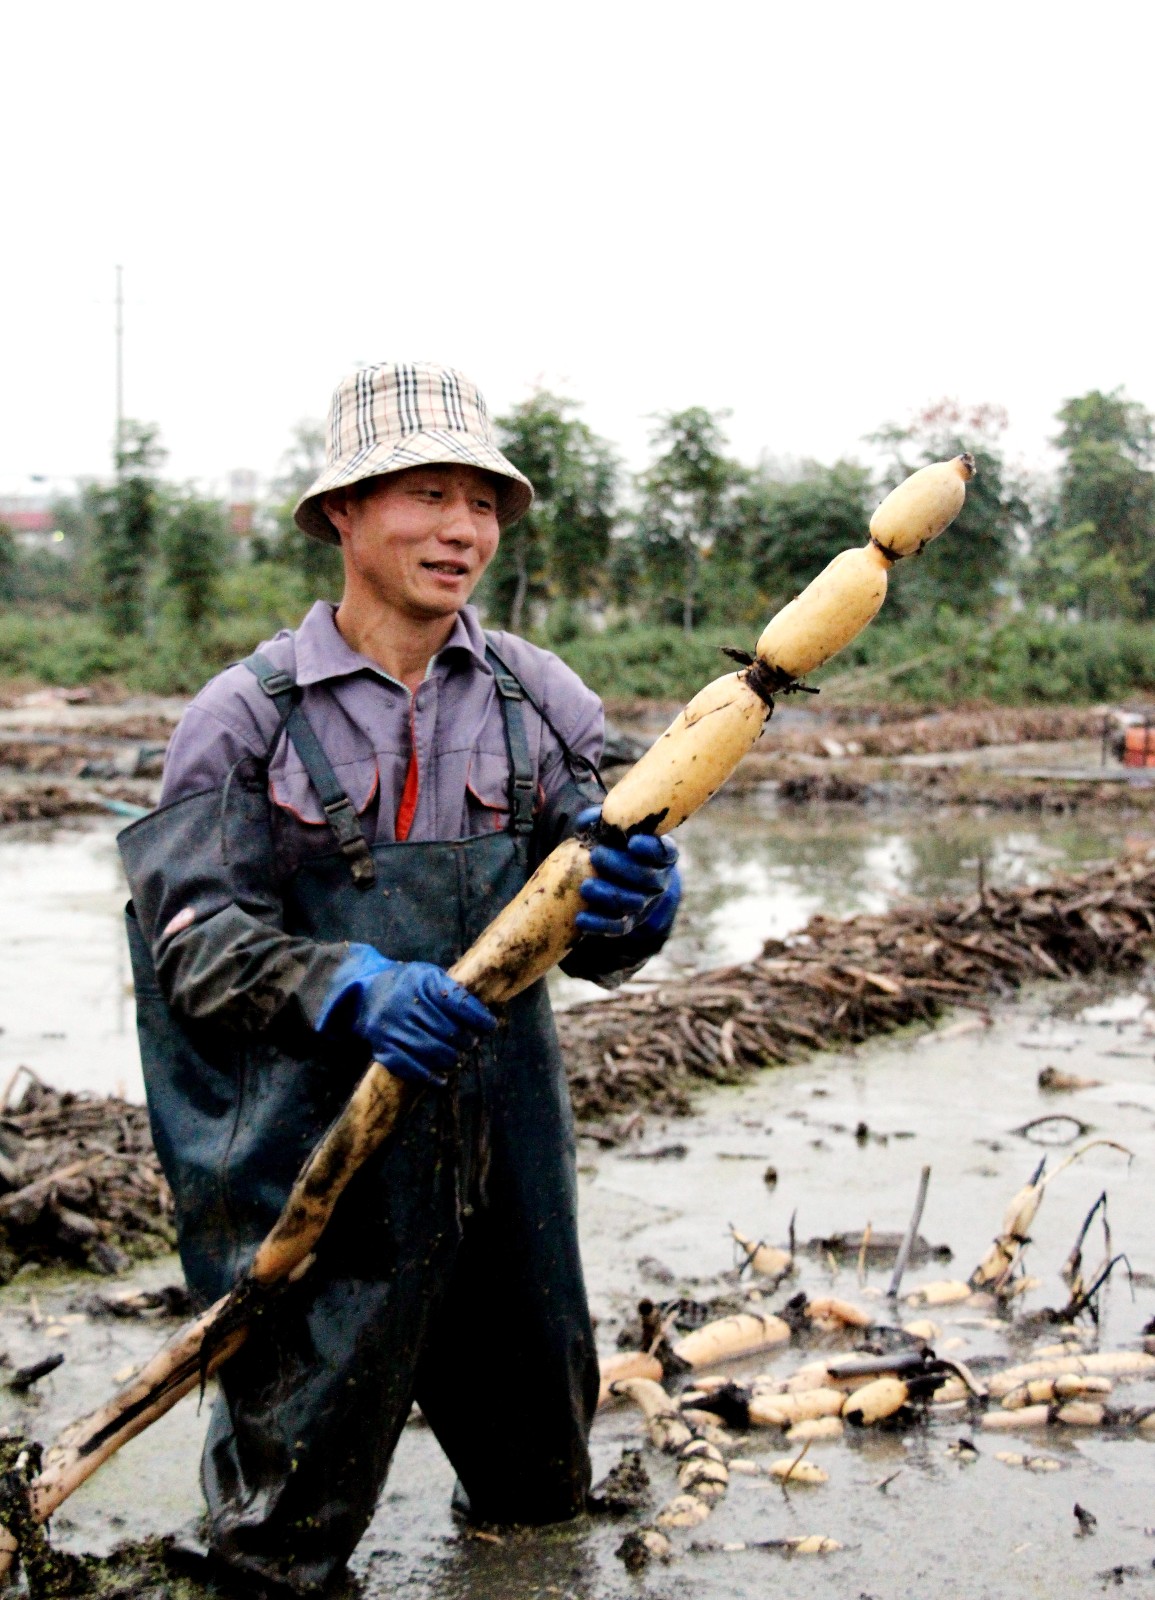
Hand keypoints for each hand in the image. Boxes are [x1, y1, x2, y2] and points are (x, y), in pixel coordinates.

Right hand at [316, 945, 495, 1087]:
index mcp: (421, 982)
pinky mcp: (381, 1047)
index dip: (478, 1018)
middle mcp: (403, 1003)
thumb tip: (485, 1019)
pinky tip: (442, 1081)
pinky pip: (407, 1067)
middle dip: (466, 1040)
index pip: (457, 1003)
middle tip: (472, 1043)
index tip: (490, 1026)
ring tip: (459, 1058)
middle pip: (446, 1030)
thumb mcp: (429, 976)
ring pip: (430, 1050)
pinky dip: (428, 1077)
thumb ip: (453, 992)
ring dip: (451, 1059)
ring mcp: (391, 1026)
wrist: (366, 993)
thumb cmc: (409, 986)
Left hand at [574, 805, 680, 938]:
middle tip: (596, 855)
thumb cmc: (616, 845)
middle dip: (622, 868)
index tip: (633, 842)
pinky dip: (599, 925)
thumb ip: (600, 821)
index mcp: (662, 855)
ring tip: (585, 886)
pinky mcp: (630, 922)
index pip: (664, 852)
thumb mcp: (613, 830)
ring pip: (633, 903)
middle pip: (648, 879)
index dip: (651, 849)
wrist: (618, 876)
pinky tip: (580, 919)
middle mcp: (659, 881)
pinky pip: (618, 928)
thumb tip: (585, 823)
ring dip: (608, 896)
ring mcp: (646, 904)